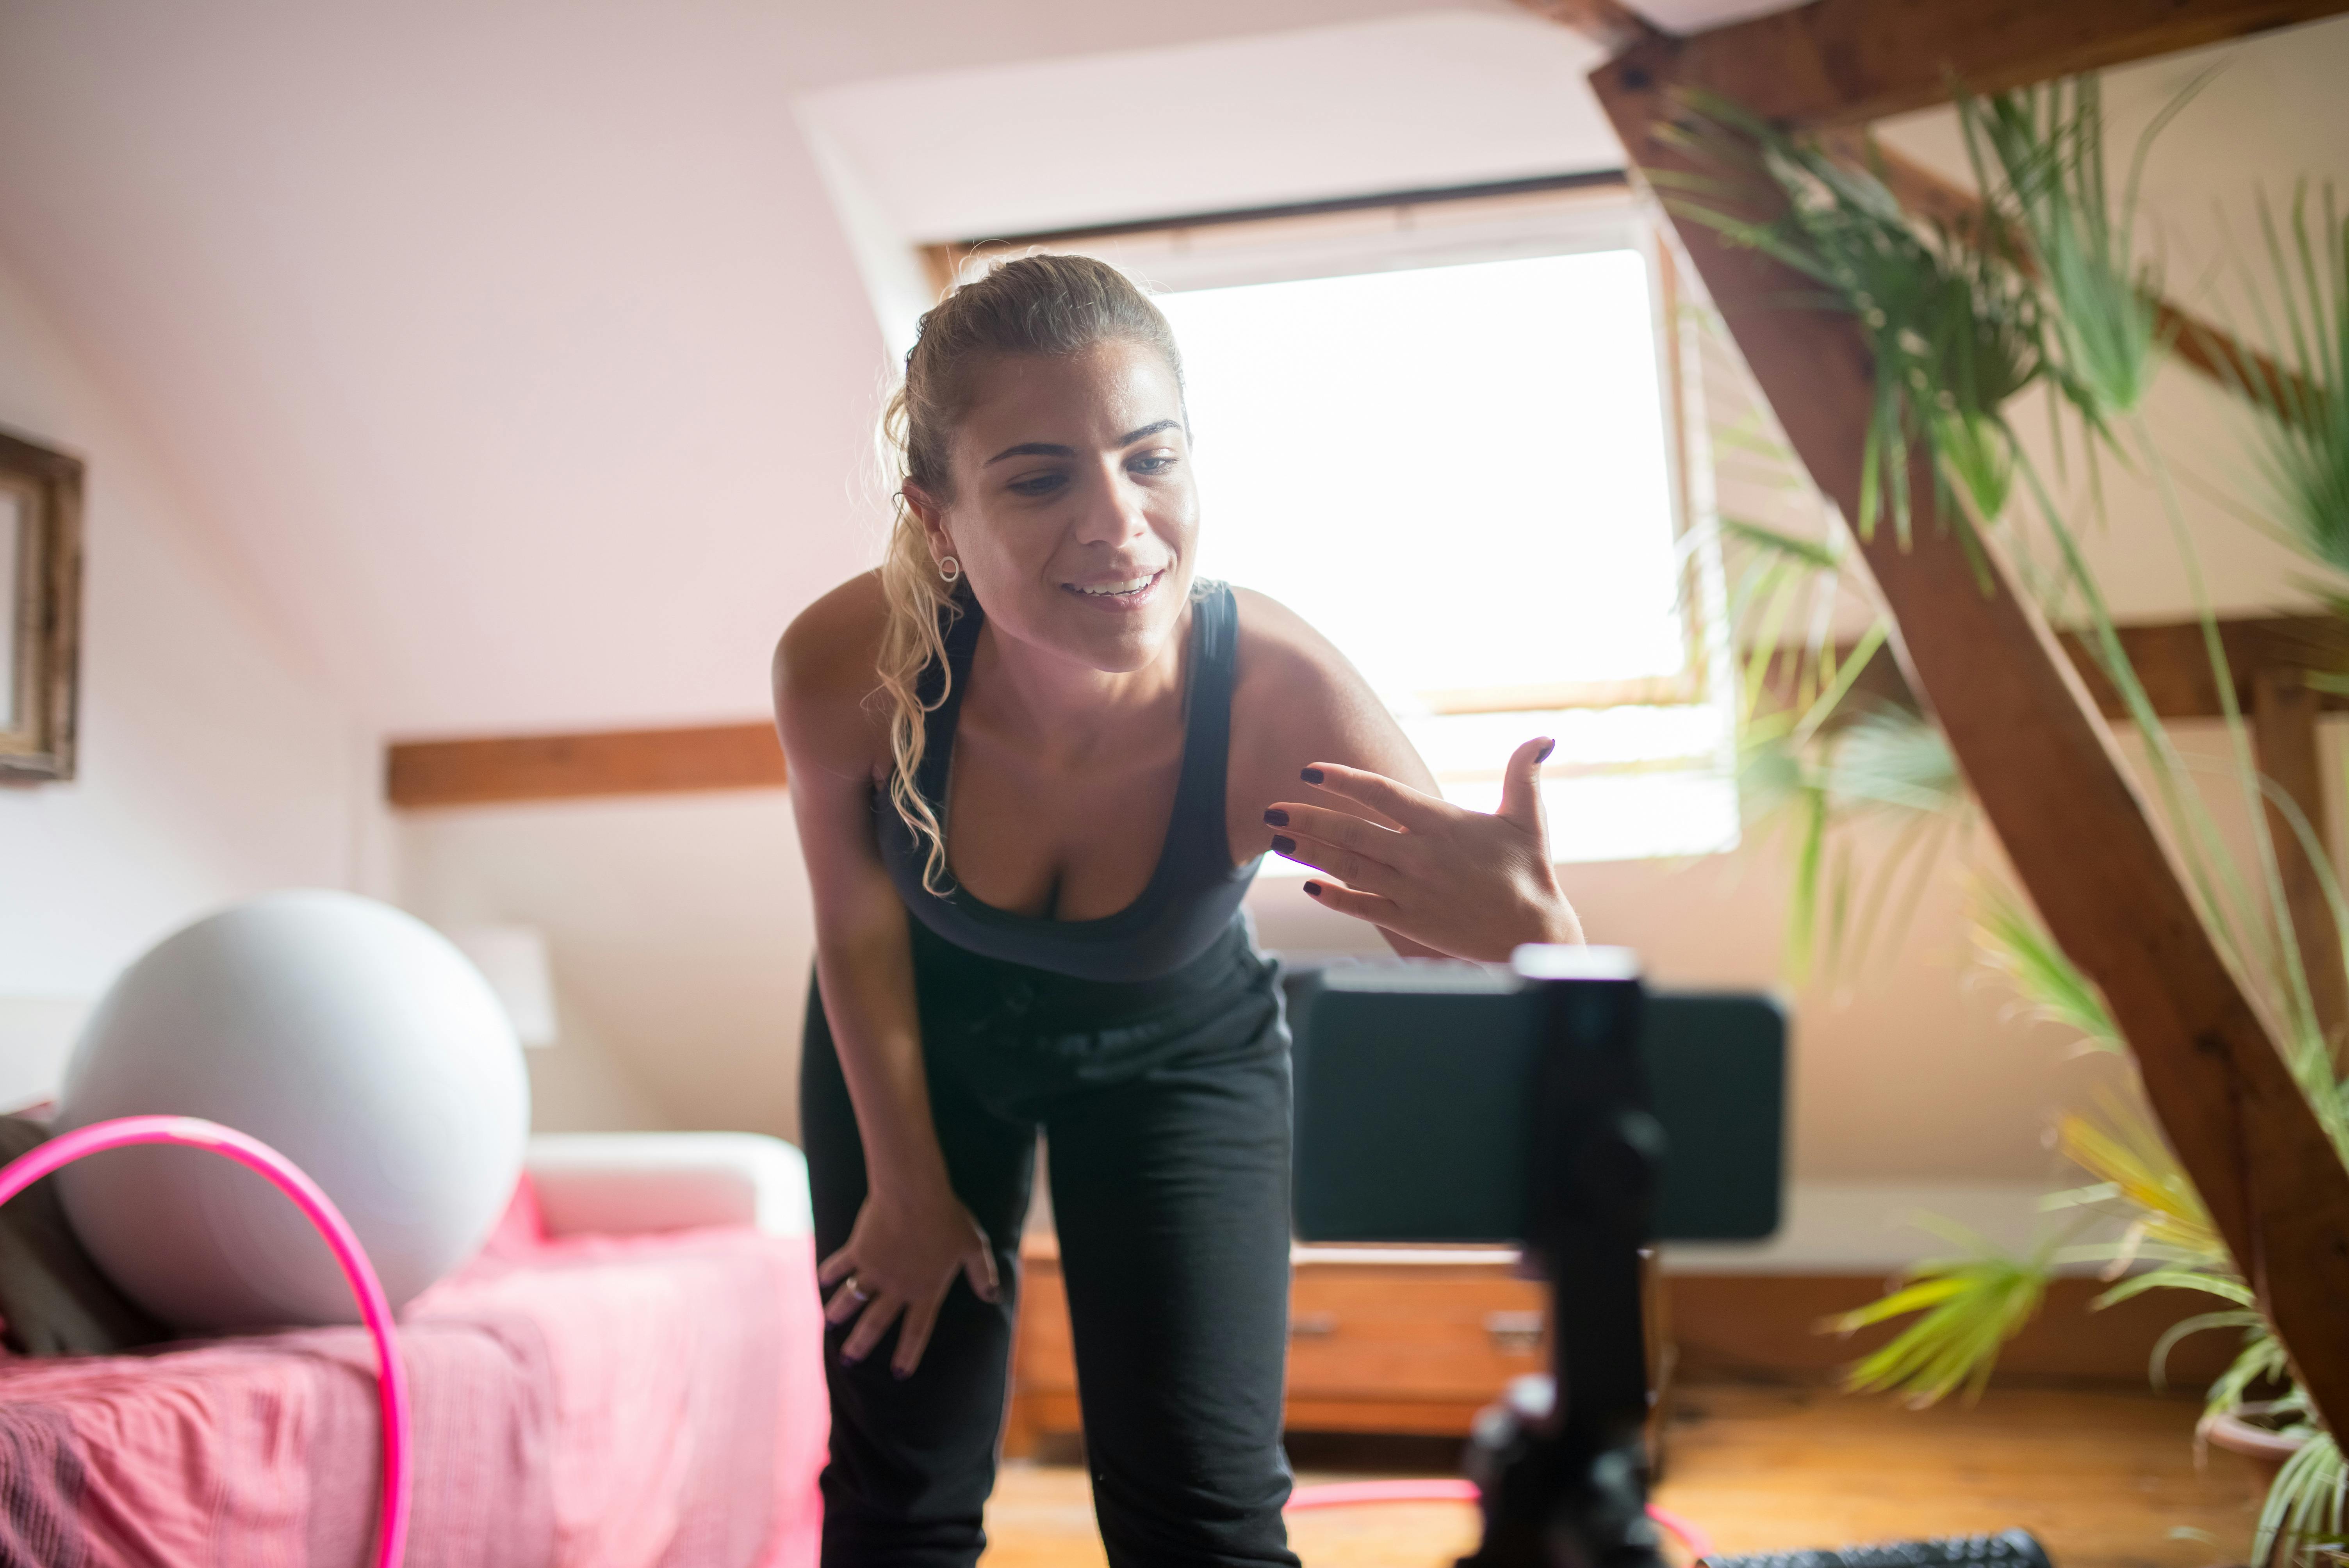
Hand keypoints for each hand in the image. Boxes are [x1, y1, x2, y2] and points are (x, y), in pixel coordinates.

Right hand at [819, 1181, 999, 1377]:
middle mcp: (897, 1287)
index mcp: (925, 1290)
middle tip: (849, 1360)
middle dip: (861, 1343)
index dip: (908, 1353)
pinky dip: (830, 1272)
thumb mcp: (973, 1246)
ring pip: (852, 1298)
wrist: (914, 1194)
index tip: (898, 1373)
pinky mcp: (858, 1249)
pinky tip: (822, 1280)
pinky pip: (840, 1265)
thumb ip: (982, 1274)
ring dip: (839, 1312)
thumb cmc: (948, 1218)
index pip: (917, 1330)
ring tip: (829, 1325)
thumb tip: (993, 1296)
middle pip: (876, 1322)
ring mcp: (874, 1269)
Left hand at [1265, 736, 1581, 961]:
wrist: (1532, 935)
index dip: (1344, 780)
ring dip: (1310, 852)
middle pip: (1353, 831)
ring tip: (1275, 838)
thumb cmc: (1529, 873)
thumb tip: (1543, 737)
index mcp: (1442, 824)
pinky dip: (1334, 897)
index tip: (1310, 771)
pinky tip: (1308, 886)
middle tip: (1271, 807)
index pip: (1383, 794)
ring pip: (1350, 866)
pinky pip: (1364, 907)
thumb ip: (1524, 775)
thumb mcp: (1529, 819)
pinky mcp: (1409, 920)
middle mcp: (1420, 856)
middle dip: (1308, 818)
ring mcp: (1411, 890)